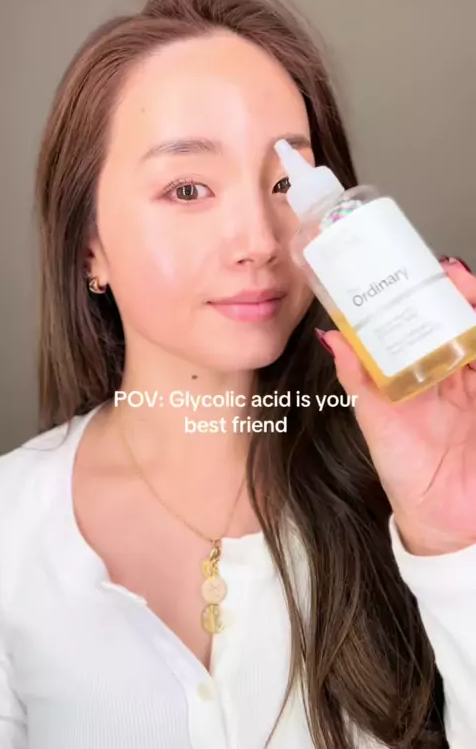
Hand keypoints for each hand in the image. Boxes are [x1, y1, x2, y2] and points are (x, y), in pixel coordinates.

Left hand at [317, 258, 475, 556]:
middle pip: (462, 321)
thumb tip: (330, 337)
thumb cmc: (405, 468)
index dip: (427, 296)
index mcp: (424, 372)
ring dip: (473, 309)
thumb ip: (358, 376)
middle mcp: (456, 374)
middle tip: (446, 273)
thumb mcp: (375, 417)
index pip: (428, 322)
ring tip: (462, 286)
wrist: (439, 518)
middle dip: (457, 293)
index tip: (418, 273)